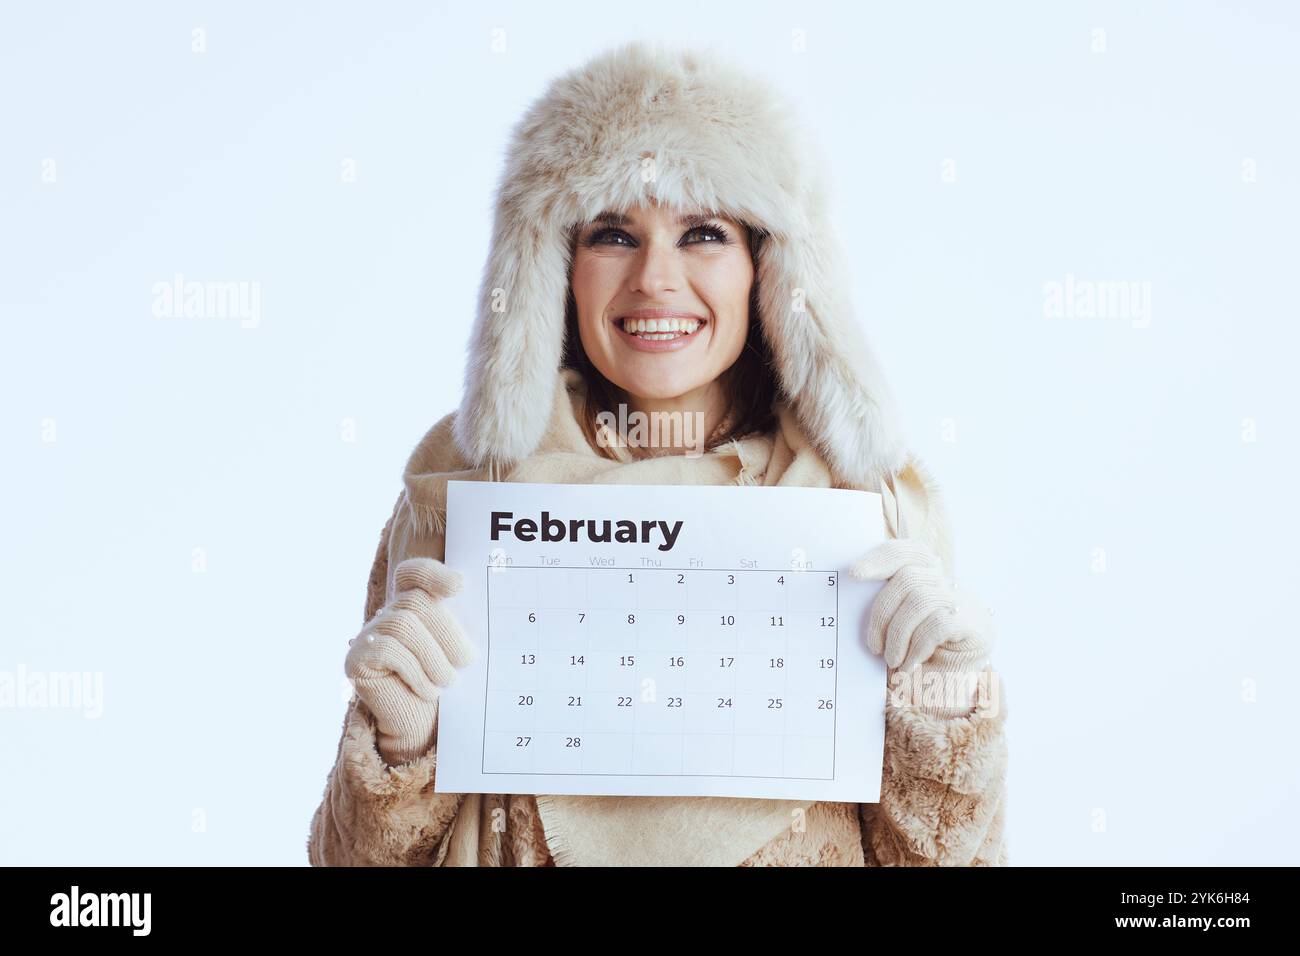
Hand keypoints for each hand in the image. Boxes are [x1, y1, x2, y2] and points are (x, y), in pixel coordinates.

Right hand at [345, 557, 475, 765]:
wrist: (419, 727)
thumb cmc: (443, 685)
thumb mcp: (457, 653)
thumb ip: (463, 628)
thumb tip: (492, 613)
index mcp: (413, 606)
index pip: (413, 574)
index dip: (432, 573)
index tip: (459, 586)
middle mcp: (387, 615)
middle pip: (415, 600)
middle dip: (447, 631)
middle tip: (467, 661)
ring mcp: (368, 635)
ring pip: (404, 624)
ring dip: (434, 657)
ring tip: (448, 681)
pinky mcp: (356, 659)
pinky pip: (388, 650)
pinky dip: (415, 672)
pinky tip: (428, 691)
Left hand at [848, 538, 996, 718]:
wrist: (955, 686)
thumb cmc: (918, 655)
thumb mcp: (897, 629)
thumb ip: (885, 609)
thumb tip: (854, 591)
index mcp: (927, 580)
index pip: (909, 552)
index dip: (881, 557)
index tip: (854, 573)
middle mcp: (946, 585)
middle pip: (908, 577)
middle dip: (882, 613)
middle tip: (873, 646)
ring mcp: (962, 603)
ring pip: (920, 600)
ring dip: (898, 635)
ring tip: (891, 660)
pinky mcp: (971, 626)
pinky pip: (936, 625)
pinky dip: (916, 648)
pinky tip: (909, 666)